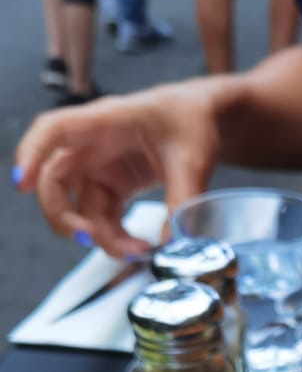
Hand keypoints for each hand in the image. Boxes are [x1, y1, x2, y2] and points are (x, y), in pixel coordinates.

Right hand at [12, 81, 223, 257]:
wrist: (206, 119)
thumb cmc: (192, 121)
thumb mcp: (193, 158)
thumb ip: (182, 199)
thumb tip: (173, 243)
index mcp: (106, 121)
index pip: (54, 130)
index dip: (32, 154)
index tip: (24, 183)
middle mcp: (95, 144)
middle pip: (56, 179)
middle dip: (63, 213)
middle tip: (88, 238)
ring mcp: (102, 167)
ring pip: (80, 207)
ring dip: (100, 235)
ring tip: (136, 252)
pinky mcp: (115, 186)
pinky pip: (102, 216)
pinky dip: (114, 236)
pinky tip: (137, 248)